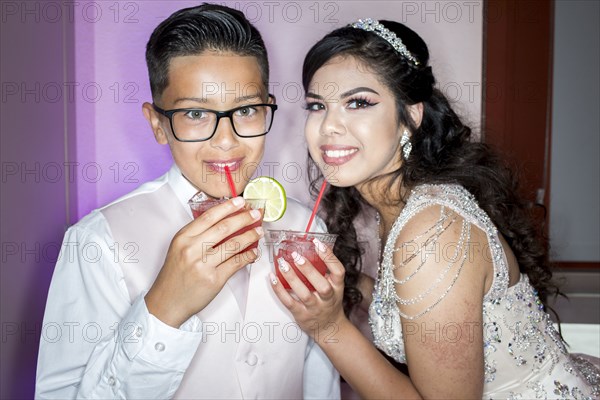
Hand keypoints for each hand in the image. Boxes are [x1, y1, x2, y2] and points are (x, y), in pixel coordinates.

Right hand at [145, 197, 262, 326]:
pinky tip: (253, 252)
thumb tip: (223, 220)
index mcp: (183, 238)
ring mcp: (203, 265)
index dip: (227, 207)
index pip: (209, 217)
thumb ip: (196, 234)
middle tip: (256, 213)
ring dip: (250, 236)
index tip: (240, 201)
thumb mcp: (178, 248)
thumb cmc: (175, 275)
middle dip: (244, 218)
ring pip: (233, 245)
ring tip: (259, 232)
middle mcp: (192, 249)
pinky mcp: (213, 280)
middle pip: (224, 228)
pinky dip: (248, 256)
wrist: (167, 302)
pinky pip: (236, 263)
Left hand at [270, 238, 346, 343]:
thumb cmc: (329, 302)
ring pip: (304, 294)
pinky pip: (289, 302)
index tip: (318, 243)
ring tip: (282, 264)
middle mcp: (328, 299)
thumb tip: (313, 246)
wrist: (329, 328)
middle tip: (296, 256)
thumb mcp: (334, 286)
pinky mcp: (301, 315)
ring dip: (292, 278)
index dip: (329, 257)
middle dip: (309, 270)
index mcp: (337, 287)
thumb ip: (326, 269)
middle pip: (322, 286)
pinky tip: (273, 278)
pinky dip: (279, 290)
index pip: (338, 271)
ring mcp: (314, 308)